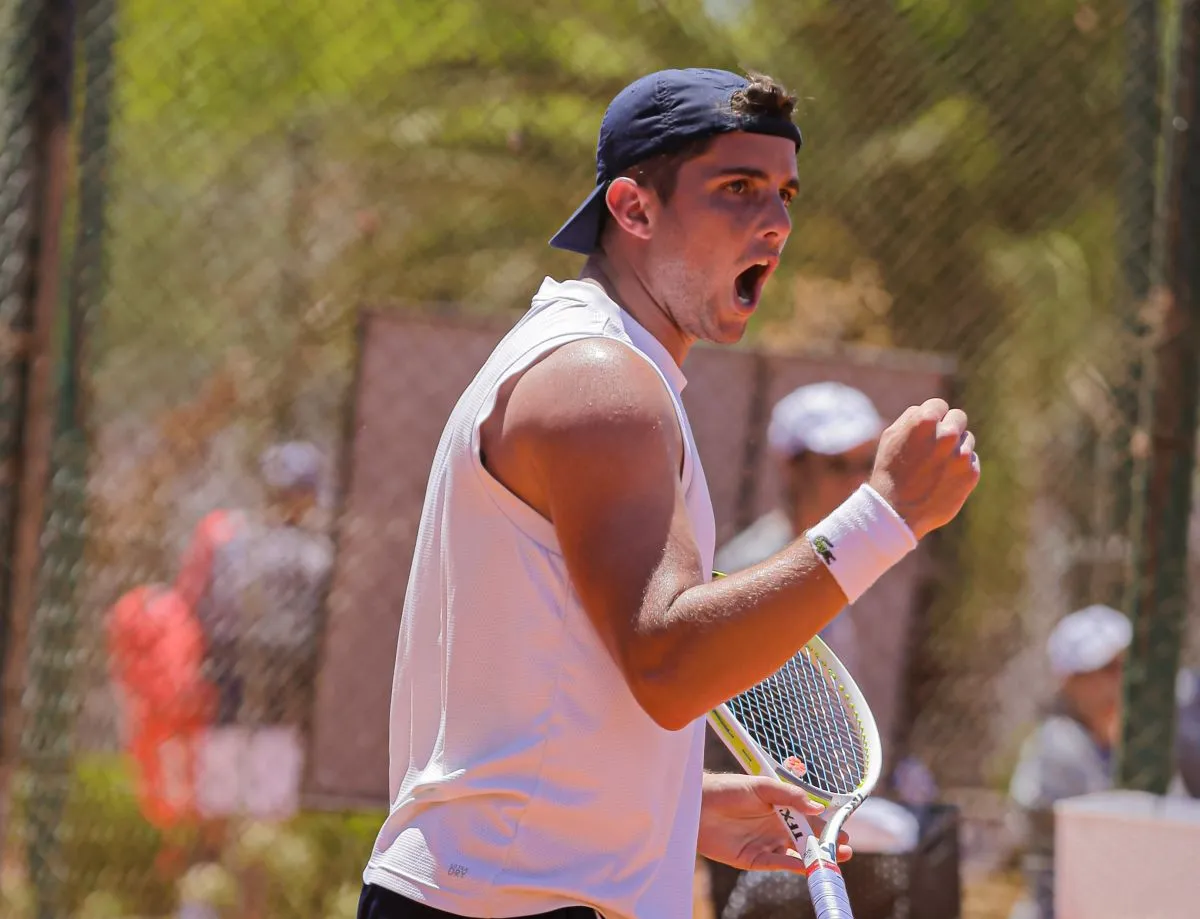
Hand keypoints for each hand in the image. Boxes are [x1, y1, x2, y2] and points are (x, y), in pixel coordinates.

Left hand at [696, 772, 852, 872]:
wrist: (697, 805)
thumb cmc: (728, 789)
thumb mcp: (761, 786)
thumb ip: (789, 796)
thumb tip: (818, 806)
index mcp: (780, 809)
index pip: (809, 819)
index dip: (827, 826)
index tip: (844, 831)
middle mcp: (776, 828)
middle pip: (806, 839)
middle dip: (826, 845)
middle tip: (845, 849)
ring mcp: (766, 844)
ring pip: (795, 854)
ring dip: (814, 858)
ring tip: (833, 859)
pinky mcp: (753, 859)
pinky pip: (777, 864)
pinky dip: (793, 865)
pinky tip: (806, 865)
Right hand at [869, 398, 979, 539]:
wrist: (897, 511)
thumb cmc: (890, 471)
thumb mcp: (891, 437)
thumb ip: (912, 417)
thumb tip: (930, 411)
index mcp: (925, 421)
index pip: (939, 405)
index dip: (931, 417)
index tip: (926, 430)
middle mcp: (947, 434)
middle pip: (959, 417)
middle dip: (948, 427)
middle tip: (936, 444)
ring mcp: (961, 455)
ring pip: (967, 440)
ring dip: (955, 448)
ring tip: (936, 466)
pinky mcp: (971, 474)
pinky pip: (972, 461)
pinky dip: (960, 467)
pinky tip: (943, 478)